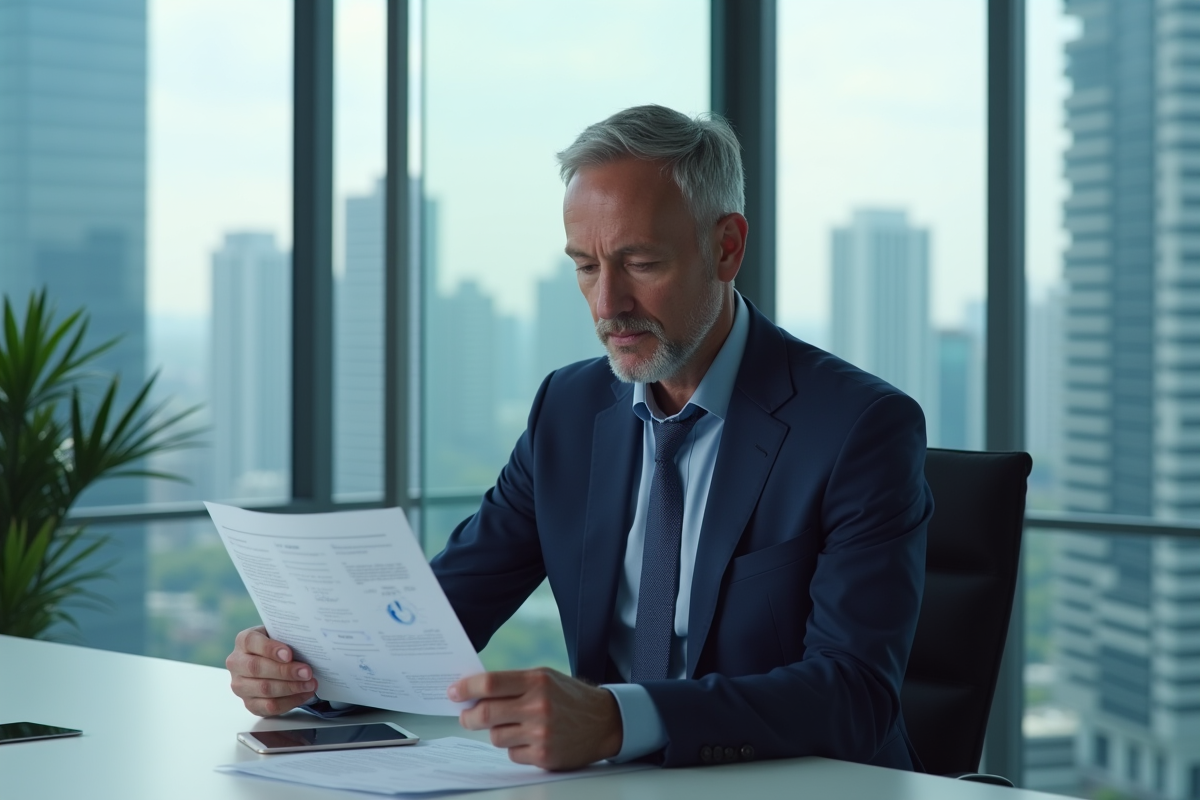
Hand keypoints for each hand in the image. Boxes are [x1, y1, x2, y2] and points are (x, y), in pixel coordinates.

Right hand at [226, 626, 317, 715]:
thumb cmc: (279, 646)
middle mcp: (237, 663)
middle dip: (285, 671)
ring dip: (291, 688)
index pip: (252, 642)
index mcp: (243, 641)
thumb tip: (307, 645)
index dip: (270, 649)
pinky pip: (269, 706)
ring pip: (264, 689)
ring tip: (310, 684)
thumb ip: (287, 636)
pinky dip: (290, 701)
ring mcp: (240, 685)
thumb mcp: (280, 635)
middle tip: (307, 672)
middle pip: (257, 668)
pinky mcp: (249, 703)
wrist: (271, 661)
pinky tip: (304, 694)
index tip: (289, 654)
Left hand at [449, 668, 621, 770]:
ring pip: (495, 736)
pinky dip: (514, 747)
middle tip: (466, 715)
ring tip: (513, 725)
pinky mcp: (543, 756)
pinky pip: (511, 753)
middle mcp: (538, 706)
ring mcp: (541, 733)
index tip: (453, 692)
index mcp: (537, 680)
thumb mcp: (544, 678)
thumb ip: (512, 683)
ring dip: (496, 731)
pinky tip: (530, 739)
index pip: (490, 683)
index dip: (466, 688)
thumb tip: (473, 693)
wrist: (604, 722)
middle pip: (485, 713)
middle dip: (469, 716)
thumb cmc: (568, 697)